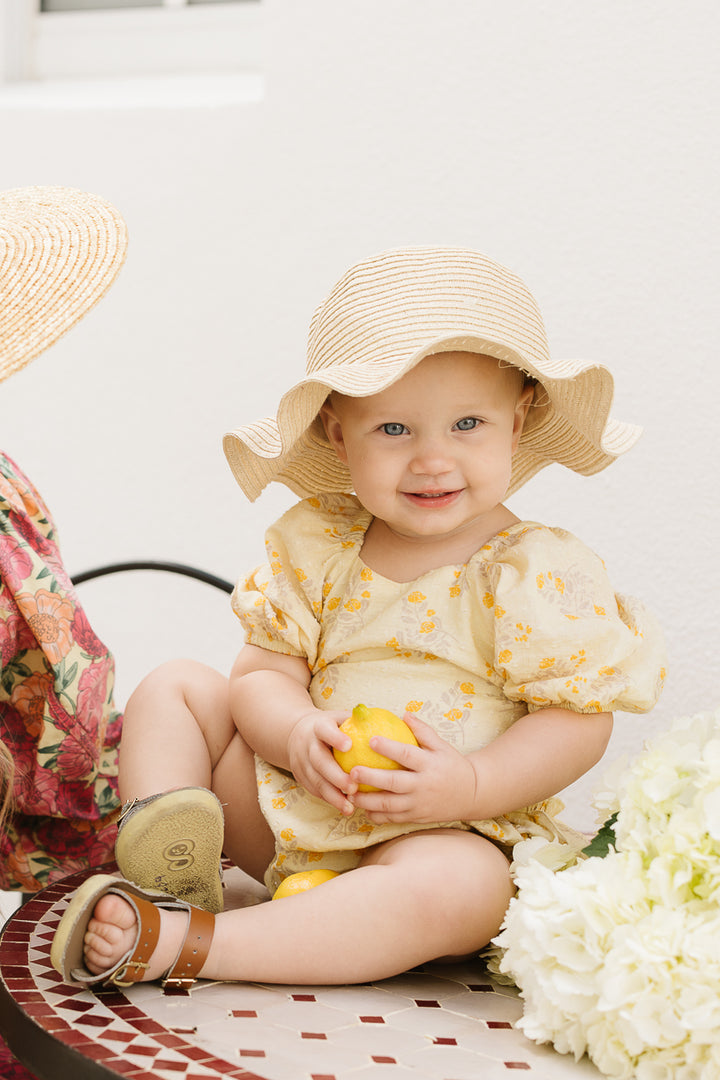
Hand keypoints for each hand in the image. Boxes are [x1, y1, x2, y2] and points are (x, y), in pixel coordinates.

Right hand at [287, 708, 357, 814]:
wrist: (298, 735)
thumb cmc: (332, 726)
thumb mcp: (341, 717)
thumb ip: (361, 720)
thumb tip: (395, 720)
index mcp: (319, 726)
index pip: (325, 730)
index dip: (334, 737)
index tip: (349, 745)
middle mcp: (308, 744)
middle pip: (319, 760)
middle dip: (335, 775)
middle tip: (353, 787)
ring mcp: (302, 762)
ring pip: (316, 780)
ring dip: (332, 795)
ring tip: (350, 807)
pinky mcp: (302, 777)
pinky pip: (315, 790)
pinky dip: (330, 799)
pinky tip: (346, 808)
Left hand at [346, 713, 478, 823]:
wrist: (471, 794)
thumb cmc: (452, 765)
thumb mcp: (442, 745)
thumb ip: (422, 731)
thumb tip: (403, 714)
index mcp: (429, 764)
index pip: (406, 754)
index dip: (388, 747)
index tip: (370, 740)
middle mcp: (423, 785)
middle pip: (393, 782)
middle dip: (370, 777)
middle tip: (352, 771)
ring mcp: (419, 803)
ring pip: (389, 804)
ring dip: (367, 800)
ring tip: (349, 792)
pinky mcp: (416, 817)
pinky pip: (393, 818)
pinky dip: (377, 815)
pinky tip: (364, 808)